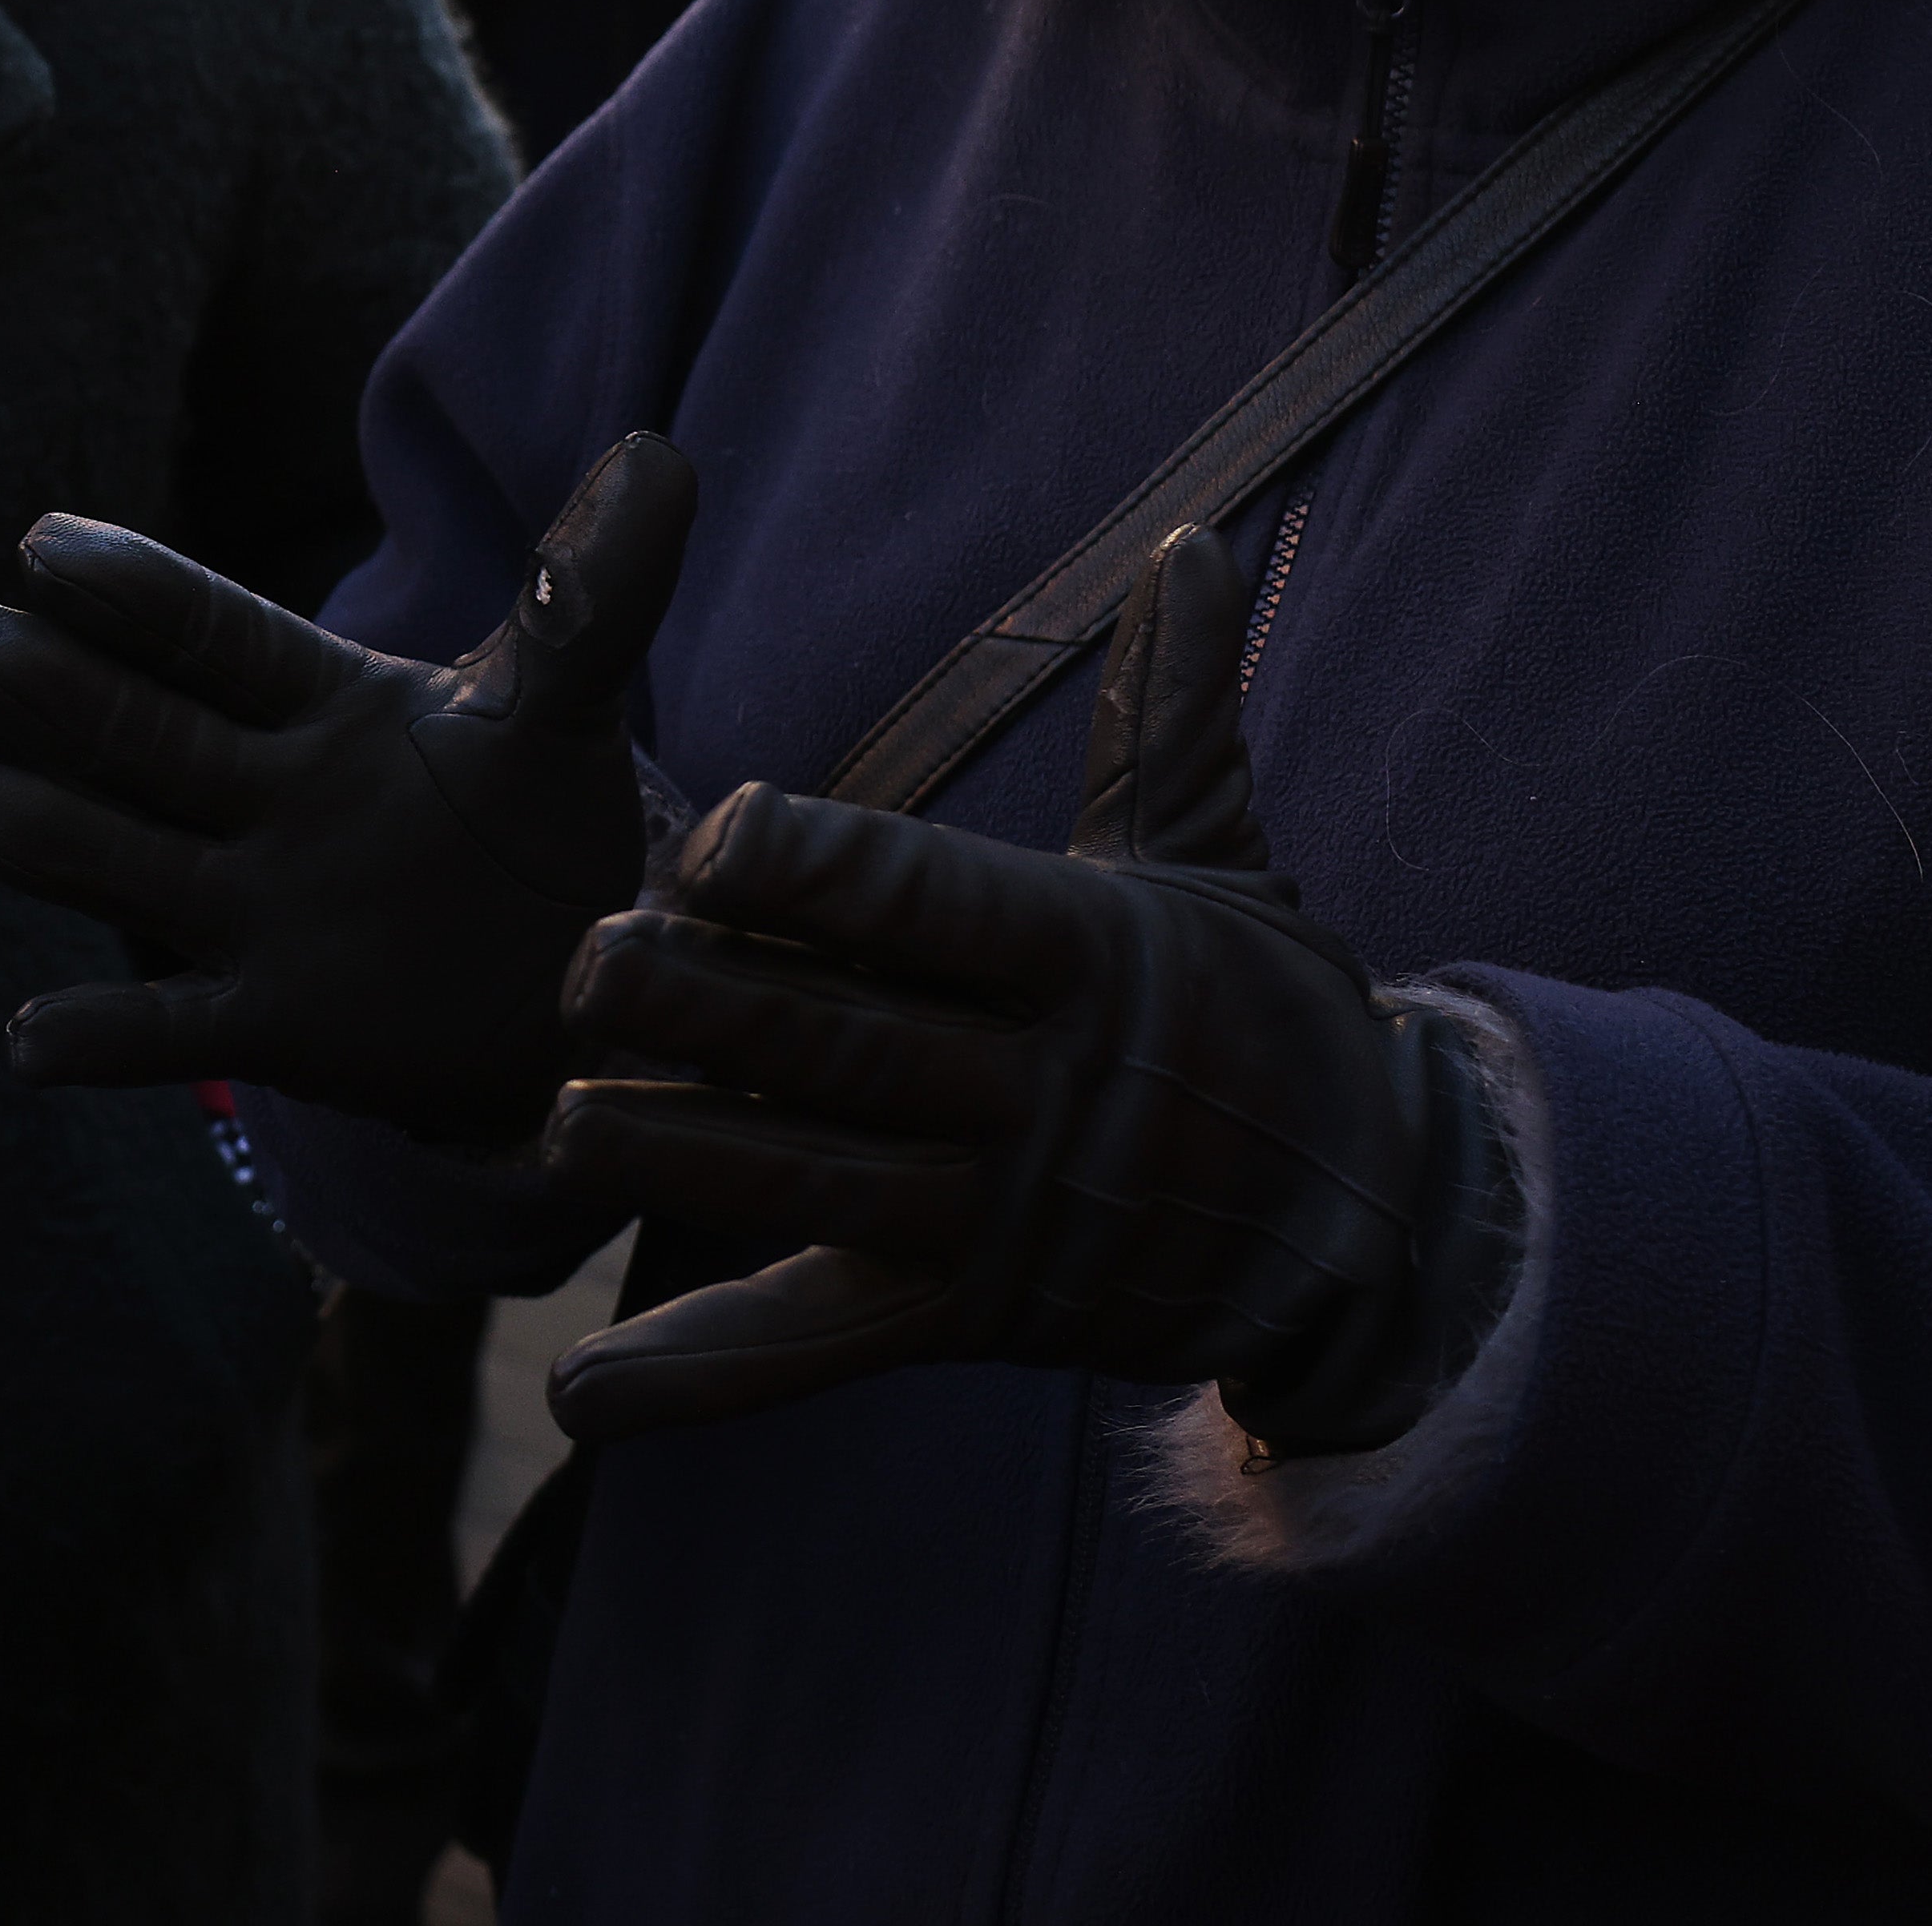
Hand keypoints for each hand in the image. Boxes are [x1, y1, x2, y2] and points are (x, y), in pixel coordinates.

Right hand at [0, 434, 698, 1150]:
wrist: (577, 975)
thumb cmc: (548, 817)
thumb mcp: (566, 707)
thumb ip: (589, 597)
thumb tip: (660, 451)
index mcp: (326, 705)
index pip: (216, 637)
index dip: (137, 593)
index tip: (46, 542)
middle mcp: (267, 798)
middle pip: (142, 733)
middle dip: (50, 687)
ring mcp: (257, 911)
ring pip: (124, 862)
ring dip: (36, 831)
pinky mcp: (273, 1024)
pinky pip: (174, 1031)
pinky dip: (102, 1039)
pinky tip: (26, 1040)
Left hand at [537, 526, 1489, 1454]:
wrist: (1376, 1222)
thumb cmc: (1266, 1008)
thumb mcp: (1219, 855)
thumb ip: (1173, 709)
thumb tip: (1196, 540)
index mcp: (1088, 957)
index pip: (934, 906)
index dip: (821, 873)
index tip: (710, 833)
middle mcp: (1040, 1091)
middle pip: (851, 1046)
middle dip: (710, 1011)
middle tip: (577, 964)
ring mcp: (1002, 1218)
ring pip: (818, 1185)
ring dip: (682, 1162)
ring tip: (555, 1126)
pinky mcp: (969, 1319)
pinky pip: (820, 1349)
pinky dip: (701, 1376)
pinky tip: (582, 1390)